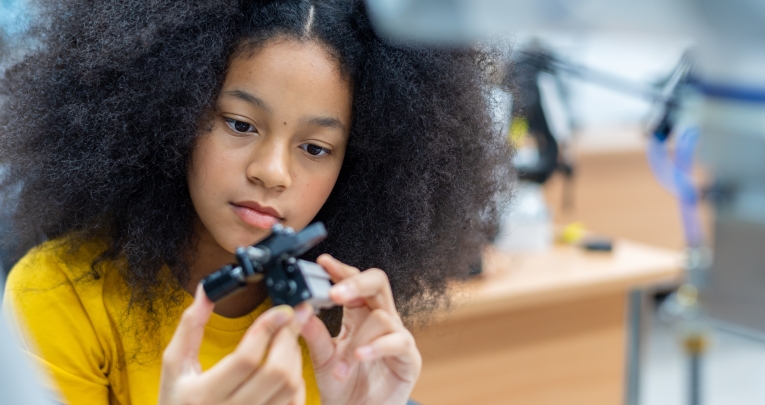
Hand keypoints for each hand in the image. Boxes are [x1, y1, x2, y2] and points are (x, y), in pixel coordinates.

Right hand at [158, 284, 312, 404]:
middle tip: (290, 319)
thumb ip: (191, 326)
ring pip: (290, 386)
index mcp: (204, 394)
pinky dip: (296, 379)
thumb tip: (207, 290)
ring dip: (294, 356)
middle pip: (276, 372)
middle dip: (288, 338)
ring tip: (287, 339)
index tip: (280, 310)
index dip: (267, 328)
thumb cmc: (178, 400)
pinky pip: (294, 401)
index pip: (246, 358)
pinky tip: (287, 364)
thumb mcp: (175, 364)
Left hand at [301, 255, 421, 404]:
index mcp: (358, 314)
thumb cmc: (343, 387)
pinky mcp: (408, 356)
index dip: (341, 270)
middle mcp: (379, 319)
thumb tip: (299, 310)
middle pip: (377, 283)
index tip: (324, 263)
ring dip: (357, 339)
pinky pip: (398, 341)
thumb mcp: (322, 360)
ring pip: (381, 317)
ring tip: (340, 364)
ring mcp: (396, 336)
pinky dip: (377, 347)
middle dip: (356, 283)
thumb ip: (314, 335)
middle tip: (335, 293)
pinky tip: (360, 356)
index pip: (352, 282)